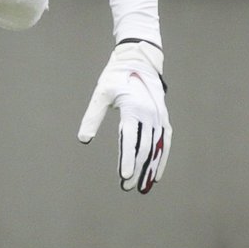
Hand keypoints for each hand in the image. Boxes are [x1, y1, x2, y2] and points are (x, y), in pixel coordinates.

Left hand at [76, 39, 168, 193]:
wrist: (139, 59)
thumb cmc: (116, 76)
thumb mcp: (101, 93)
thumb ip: (93, 116)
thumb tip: (84, 138)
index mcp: (133, 108)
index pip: (130, 140)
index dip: (127, 160)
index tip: (124, 177)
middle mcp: (150, 114)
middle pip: (144, 148)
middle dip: (136, 169)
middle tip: (126, 187)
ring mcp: (159, 117)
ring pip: (156, 148)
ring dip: (150, 168)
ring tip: (143, 187)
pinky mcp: (163, 118)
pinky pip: (165, 142)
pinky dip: (162, 158)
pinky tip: (156, 173)